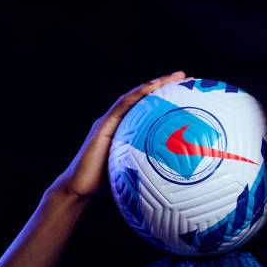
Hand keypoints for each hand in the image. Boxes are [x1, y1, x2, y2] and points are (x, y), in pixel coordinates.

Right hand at [49, 71, 186, 199]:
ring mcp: (109, 121)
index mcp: (127, 130)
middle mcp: (118, 121)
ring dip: (154, 84)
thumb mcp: (136, 171)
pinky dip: (137, 95)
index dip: (167, 97)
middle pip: (144, 97)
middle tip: (186, 77)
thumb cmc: (107, 184)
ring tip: (174, 77)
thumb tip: (179, 175)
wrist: (79, 189)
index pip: (149, 108)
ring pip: (135, 97)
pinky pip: (122, 106)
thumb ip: (152, 166)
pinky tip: (151, 87)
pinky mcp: (103, 126)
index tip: (187, 91)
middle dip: (165, 84)